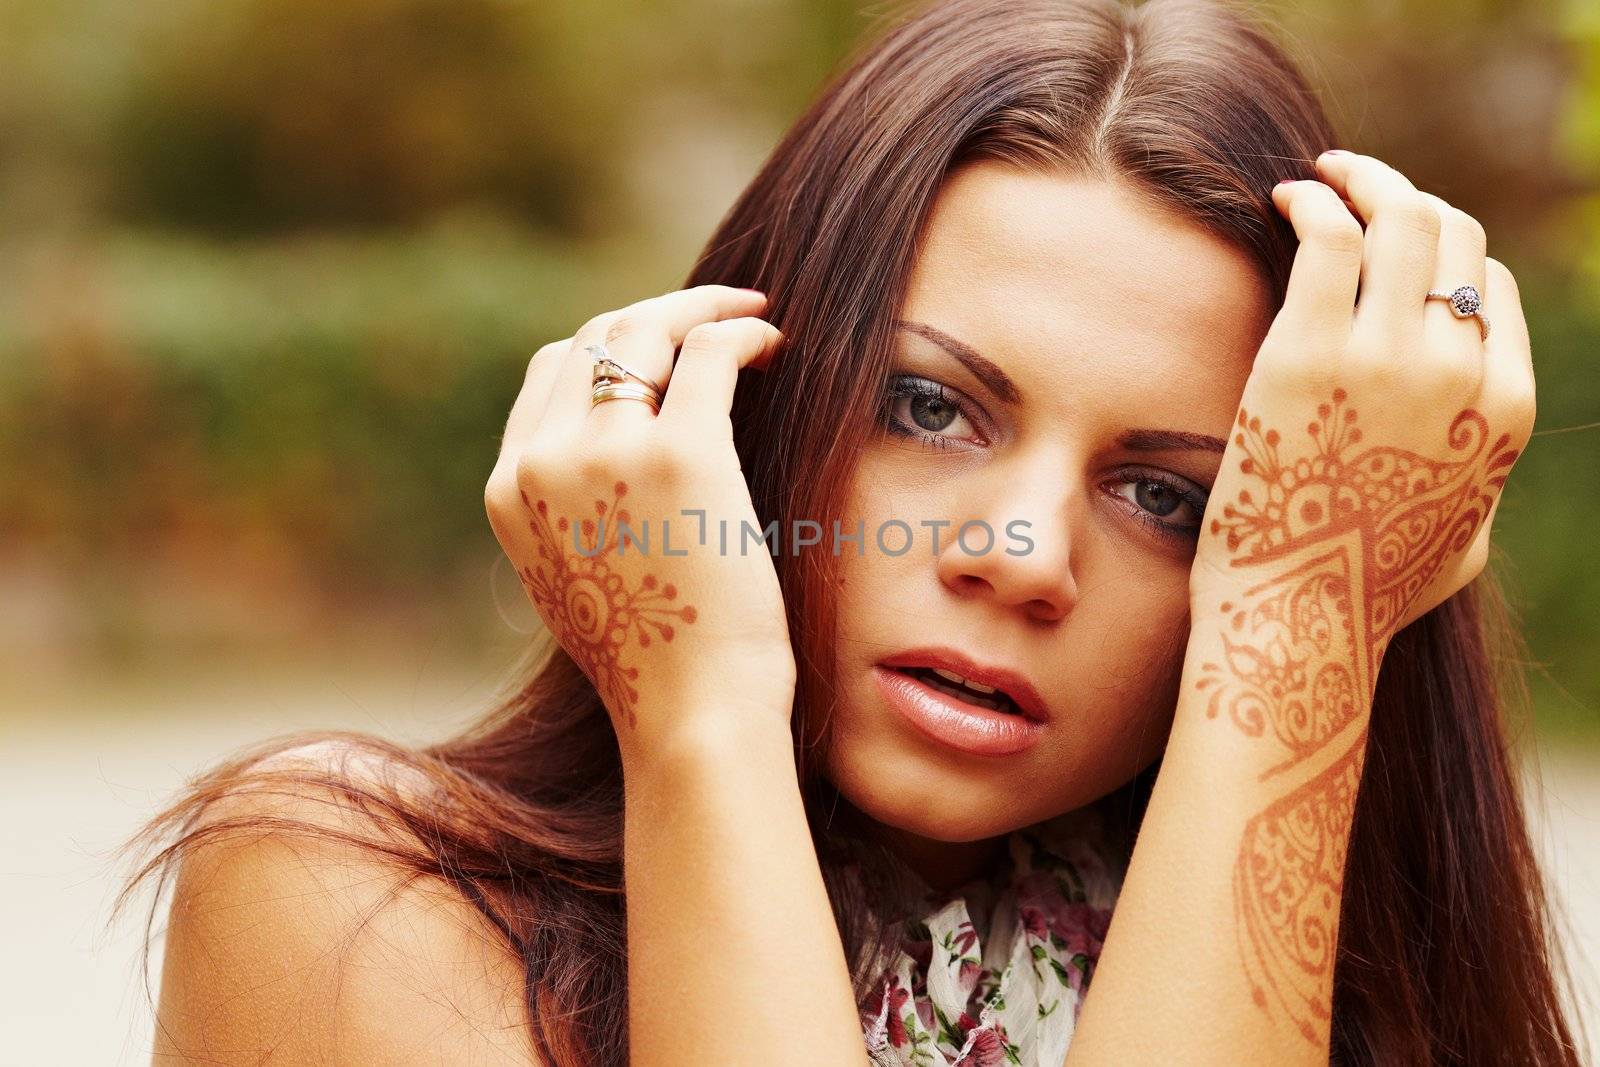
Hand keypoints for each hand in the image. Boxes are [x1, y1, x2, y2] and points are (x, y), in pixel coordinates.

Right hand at [484, 284, 794, 767]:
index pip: (551, 373)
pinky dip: (741, 334)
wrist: (689, 714)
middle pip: (594, 338)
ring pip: (646, 331)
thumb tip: (615, 446)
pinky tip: (771, 343)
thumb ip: (575, 507)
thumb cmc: (655, 659)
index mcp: (510, 491)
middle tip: (715, 318)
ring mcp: (606, 452)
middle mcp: (543, 462)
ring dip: (701, 311)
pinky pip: (707, 355)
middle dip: (658, 315)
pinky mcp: (680, 453)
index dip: (612, 347)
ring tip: (751, 320)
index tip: (666, 350)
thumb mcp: (578, 577)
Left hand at [1191, 150, 1535, 646]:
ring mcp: (1386, 358)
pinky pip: (1327, 237)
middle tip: (1354, 185)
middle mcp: (1460, 370)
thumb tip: (1474, 448)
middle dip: (1406, 200)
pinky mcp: (1307, 354)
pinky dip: (1312, 201)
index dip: (1442, 254)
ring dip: (1362, 181)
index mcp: (1504, 407)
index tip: (1392, 245)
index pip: (1487, 286)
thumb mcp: (1462, 539)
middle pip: (1453, 237)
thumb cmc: (1366, 593)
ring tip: (1319, 177)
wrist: (1297, 618)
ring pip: (1399, 220)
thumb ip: (1480, 479)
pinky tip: (1286, 199)